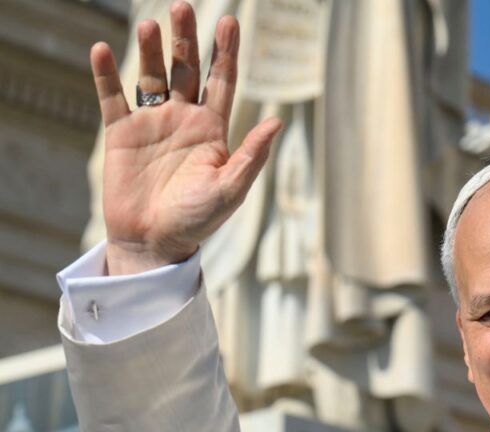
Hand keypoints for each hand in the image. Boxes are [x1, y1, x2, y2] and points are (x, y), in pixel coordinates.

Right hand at [91, 1, 281, 274]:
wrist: (155, 242)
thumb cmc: (198, 220)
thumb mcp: (231, 188)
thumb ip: (252, 155)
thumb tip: (278, 121)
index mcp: (213, 129)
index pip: (221, 80)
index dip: (225, 51)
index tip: (229, 22)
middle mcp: (183, 119)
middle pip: (185, 69)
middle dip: (186, 39)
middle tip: (183, 7)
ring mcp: (152, 124)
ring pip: (151, 76)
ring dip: (150, 51)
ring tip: (150, 26)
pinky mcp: (121, 134)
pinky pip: (112, 98)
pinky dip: (106, 75)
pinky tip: (104, 51)